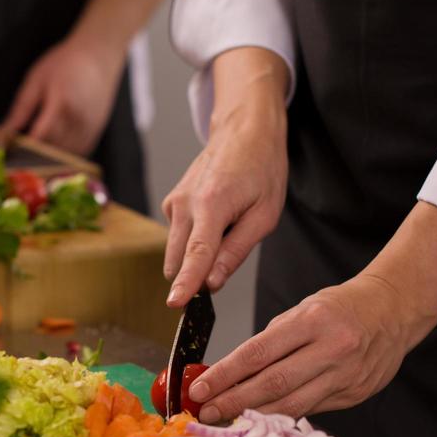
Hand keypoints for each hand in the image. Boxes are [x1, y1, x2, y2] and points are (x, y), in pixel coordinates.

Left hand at [2, 36, 123, 155]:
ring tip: (33, 152)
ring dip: (49, 158)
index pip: (39, 137)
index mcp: (60, 104)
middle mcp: (78, 119)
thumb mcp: (36, 80)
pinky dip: (63, 155)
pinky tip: (52, 149)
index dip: (23, 148)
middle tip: (17, 153)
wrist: (98, 55)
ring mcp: (89, 128)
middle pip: (52, 150)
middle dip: (33, 155)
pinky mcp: (96, 132)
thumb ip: (21, 109)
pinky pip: (77, 153)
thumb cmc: (65, 63)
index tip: (9, 151)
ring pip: (65, 156)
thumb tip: (5, 131)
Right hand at [161, 48, 289, 306]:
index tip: (175, 305)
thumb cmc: (261, 169)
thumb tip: (213, 282)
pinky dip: (195, 240)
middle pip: (180, 259)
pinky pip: (179, 237)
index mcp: (212, 205)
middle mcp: (185, 203)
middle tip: (223, 270)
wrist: (243, 131)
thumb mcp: (265, 215)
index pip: (196, 254)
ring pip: (177, 251)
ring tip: (228, 231)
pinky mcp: (171, 204)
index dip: (186, 283)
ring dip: (197, 257)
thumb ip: (236, 251)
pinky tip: (216, 221)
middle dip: (196, 275)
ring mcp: (174, 202)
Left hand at [187, 275, 417, 424]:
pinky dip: (282, 417)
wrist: (395, 310)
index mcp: (313, 321)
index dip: (225, 375)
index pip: (258, 353)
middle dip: (233, 402)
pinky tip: (261, 421)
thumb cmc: (342, 307)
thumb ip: (272, 341)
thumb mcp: (304, 309)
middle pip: (273, 385)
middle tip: (205, 412)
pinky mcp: (354, 395)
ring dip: (254, 417)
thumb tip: (232, 372)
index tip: (199, 388)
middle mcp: (331, 350)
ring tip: (226, 421)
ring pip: (292, 405)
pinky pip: (311, 410)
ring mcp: (346, 376)